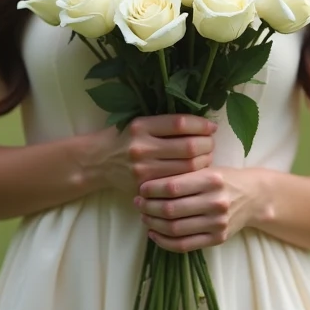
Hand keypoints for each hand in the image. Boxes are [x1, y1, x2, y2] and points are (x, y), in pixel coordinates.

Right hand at [95, 114, 216, 197]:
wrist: (98, 161)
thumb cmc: (124, 138)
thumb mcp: (139, 123)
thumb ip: (165, 123)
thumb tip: (202, 124)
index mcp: (142, 125)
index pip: (180, 123)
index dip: (201, 125)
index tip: (211, 127)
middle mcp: (142, 147)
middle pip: (189, 147)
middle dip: (207, 144)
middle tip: (211, 143)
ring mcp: (143, 169)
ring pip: (188, 167)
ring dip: (204, 161)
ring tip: (206, 156)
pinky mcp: (145, 186)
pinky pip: (178, 183)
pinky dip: (192, 177)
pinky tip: (195, 172)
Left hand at [135, 166, 256, 252]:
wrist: (254, 196)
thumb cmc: (224, 179)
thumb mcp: (207, 169)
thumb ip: (182, 175)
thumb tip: (148, 184)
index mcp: (211, 180)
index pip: (173, 187)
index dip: (152, 189)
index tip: (141, 189)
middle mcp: (216, 202)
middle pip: (171, 209)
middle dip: (148, 207)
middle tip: (138, 204)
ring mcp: (218, 223)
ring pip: (175, 228)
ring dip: (153, 224)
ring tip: (144, 217)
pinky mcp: (218, 239)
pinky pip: (184, 245)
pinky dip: (164, 241)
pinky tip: (154, 234)